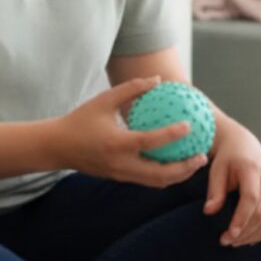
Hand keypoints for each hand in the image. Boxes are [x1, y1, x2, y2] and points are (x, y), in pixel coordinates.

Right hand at [56, 76, 207, 186]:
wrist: (57, 147)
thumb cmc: (81, 120)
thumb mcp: (104, 100)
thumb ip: (132, 89)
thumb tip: (158, 79)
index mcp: (116, 144)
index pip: (149, 141)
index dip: (172, 135)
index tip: (190, 126)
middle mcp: (120, 164)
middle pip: (160, 174)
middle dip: (185, 168)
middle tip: (203, 156)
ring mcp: (120, 175)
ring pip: (156, 182)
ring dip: (179, 175)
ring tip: (195, 163)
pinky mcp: (120, 178)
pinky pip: (147, 180)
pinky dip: (165, 175)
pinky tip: (177, 163)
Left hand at [204, 118, 260, 246]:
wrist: (244, 144)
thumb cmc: (228, 158)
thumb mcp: (217, 169)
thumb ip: (215, 190)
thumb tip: (209, 211)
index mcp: (253, 169)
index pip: (251, 198)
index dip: (241, 219)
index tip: (229, 235)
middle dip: (245, 232)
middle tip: (225, 241)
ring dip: (254, 235)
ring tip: (235, 242)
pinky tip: (249, 238)